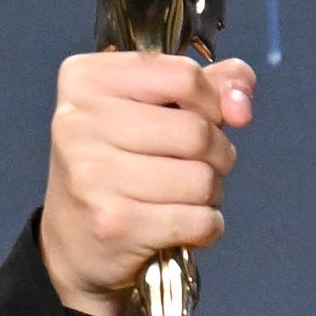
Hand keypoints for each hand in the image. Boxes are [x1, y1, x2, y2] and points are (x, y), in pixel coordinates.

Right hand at [39, 52, 255, 315]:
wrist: (75, 240)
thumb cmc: (123, 162)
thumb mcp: (155, 107)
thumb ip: (213, 86)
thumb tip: (241, 106)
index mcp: (86, 80)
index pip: (184, 75)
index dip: (212, 101)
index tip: (204, 118)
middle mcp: (79, 123)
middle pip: (197, 131)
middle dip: (218, 153)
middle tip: (196, 164)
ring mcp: (92, 175)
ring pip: (203, 179)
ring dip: (211, 192)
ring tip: (183, 195)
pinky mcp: (113, 223)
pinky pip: (200, 220)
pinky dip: (207, 226)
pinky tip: (181, 224)